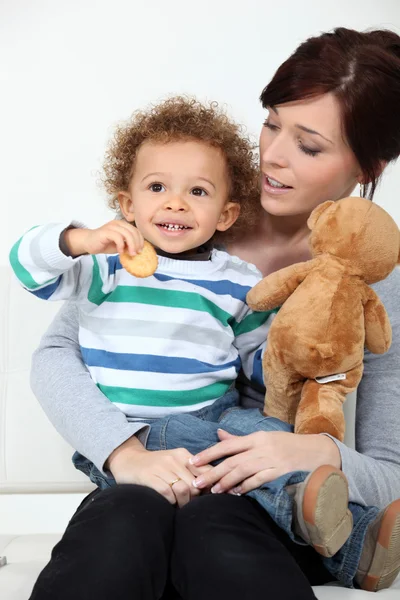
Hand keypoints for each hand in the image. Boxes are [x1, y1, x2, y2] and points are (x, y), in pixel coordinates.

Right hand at [64, 221, 143, 256]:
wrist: (88, 242)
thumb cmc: (104, 244)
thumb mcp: (120, 245)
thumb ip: (128, 245)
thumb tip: (138, 250)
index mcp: (123, 225)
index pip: (136, 230)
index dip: (140, 240)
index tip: (140, 250)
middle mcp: (118, 223)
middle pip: (133, 232)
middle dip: (137, 244)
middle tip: (136, 253)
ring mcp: (111, 226)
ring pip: (127, 234)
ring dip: (131, 245)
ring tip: (130, 254)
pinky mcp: (105, 231)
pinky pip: (118, 237)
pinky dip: (121, 245)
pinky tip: (120, 251)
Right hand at [107, 436, 211, 506]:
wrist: (127, 460)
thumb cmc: (154, 466)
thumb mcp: (174, 463)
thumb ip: (190, 472)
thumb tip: (211, 488)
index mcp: (182, 455)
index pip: (205, 470)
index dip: (210, 485)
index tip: (209, 496)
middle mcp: (174, 460)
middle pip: (195, 484)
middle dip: (196, 498)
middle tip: (191, 505)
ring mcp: (161, 468)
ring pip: (184, 489)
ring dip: (184, 502)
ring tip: (180, 506)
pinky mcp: (149, 477)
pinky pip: (167, 494)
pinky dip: (170, 502)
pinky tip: (168, 503)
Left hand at [190, 429, 340, 494]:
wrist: (316, 452)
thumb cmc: (286, 445)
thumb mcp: (263, 438)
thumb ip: (240, 439)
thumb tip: (218, 434)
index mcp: (256, 438)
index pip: (228, 445)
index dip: (209, 453)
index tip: (193, 461)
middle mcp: (262, 447)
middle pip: (232, 460)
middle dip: (213, 471)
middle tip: (197, 482)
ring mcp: (271, 460)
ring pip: (243, 470)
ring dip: (227, 481)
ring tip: (213, 491)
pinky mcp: (280, 472)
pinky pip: (260, 480)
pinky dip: (247, 486)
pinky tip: (236, 493)